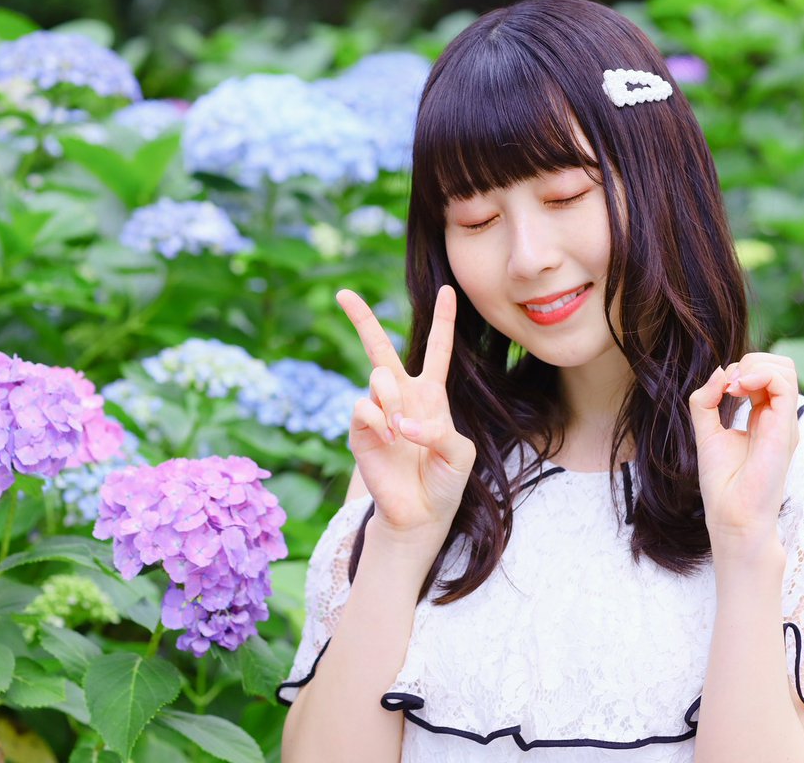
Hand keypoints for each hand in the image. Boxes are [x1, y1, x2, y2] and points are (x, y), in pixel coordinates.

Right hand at [335, 285, 476, 541]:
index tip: (450, 289)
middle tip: (343, 294)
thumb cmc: (445, 480)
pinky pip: (364, 407)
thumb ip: (439, 430)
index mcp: (431, 395)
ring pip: (380, 377)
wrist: (421, 513)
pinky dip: (380, 420)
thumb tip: (402, 423)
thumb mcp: (459, 453)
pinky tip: (391, 439)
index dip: (444, 320)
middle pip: (380, 348)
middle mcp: (401, 397)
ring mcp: (378, 411)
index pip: (438, 350)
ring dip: (394, 400)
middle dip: (362, 319)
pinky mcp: (360, 429)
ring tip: (402, 432)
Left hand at [688, 353, 799, 556]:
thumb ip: (706, 401)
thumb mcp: (706, 432)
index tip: (719, 389)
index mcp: (763, 416)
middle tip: (728, 385)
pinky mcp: (785, 427)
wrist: (733, 514)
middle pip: (779, 365)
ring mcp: (785, 421)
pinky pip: (784, 382)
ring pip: (785, 368)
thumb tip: (720, 371)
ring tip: (733, 387)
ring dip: (753, 365)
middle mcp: (778, 416)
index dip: (739, 370)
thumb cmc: (723, 483)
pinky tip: (738, 388)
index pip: (765, 373)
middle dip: (749, 361)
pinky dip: (759, 374)